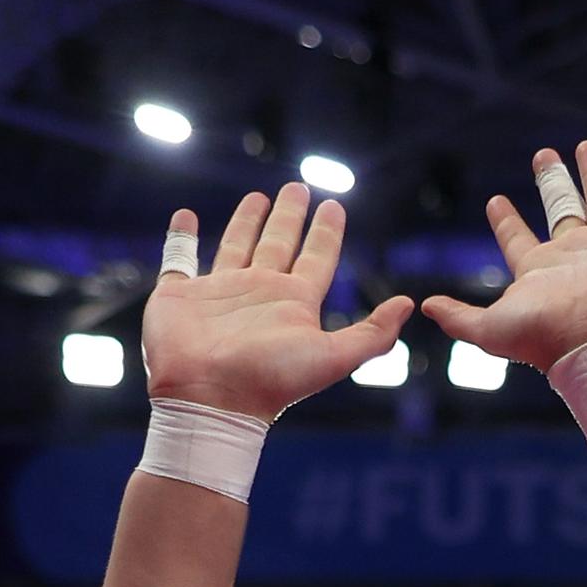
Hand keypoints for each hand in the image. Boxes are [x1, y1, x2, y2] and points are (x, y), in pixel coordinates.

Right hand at [140, 184, 411, 419]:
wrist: (211, 399)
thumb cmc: (271, 380)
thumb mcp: (333, 357)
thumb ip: (373, 333)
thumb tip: (408, 304)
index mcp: (294, 303)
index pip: (317, 258)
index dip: (327, 232)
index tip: (334, 205)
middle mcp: (260, 293)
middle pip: (280, 243)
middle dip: (290, 217)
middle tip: (299, 187)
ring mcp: (221, 292)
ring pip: (237, 245)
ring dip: (247, 221)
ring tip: (258, 196)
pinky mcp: (181, 294)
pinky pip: (178, 258)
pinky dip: (180, 237)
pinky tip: (185, 216)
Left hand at [422, 141, 586, 375]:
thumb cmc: (545, 336)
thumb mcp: (490, 328)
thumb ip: (459, 317)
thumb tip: (426, 307)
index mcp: (541, 272)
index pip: (519, 239)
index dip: (506, 222)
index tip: (495, 201)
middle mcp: (575, 255)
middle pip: (563, 211)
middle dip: (552, 183)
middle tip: (543, 156)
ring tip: (585, 146)